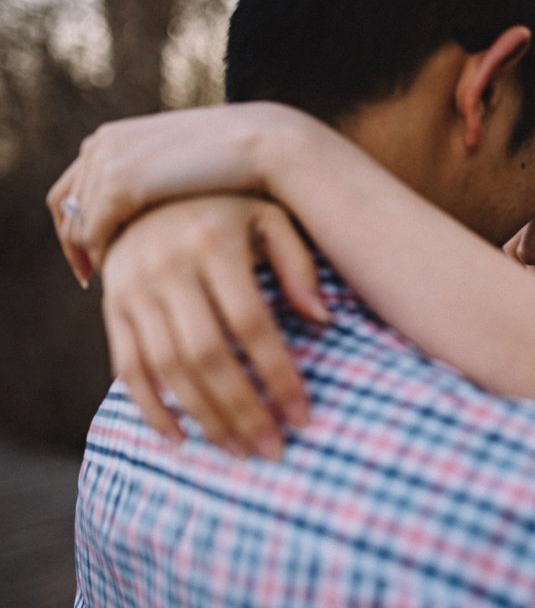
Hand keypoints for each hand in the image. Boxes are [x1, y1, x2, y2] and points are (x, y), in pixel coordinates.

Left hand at [45, 101, 331, 285]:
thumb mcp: (184, 168)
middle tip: (91, 277)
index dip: (78, 222)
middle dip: (76, 243)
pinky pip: (95, 234)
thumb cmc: (237, 162)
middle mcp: (102, 146)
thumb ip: (159, 181)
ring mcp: (108, 163)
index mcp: (113, 137)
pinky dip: (104, 258)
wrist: (264, 143)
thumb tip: (152, 210)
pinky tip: (125, 278)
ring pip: (78, 225)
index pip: (73, 186)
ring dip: (91, 256)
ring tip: (115, 284)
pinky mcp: (121, 184)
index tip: (94, 256)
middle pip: (65, 206)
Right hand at [101, 195, 329, 458]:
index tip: (303, 417)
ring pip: (168, 368)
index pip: (252, 324)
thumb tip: (322, 320)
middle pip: (208, 355)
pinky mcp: (113, 306)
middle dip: (243, 409)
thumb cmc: (230, 207)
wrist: (151, 182)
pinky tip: (181, 439)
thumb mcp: (270, 216)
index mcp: (213, 243)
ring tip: (239, 451)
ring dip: (205, 417)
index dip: (278, 375)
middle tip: (273, 450)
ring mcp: (133, 287)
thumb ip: (298, 263)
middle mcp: (167, 265)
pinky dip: (151, 408)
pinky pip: (127, 366)